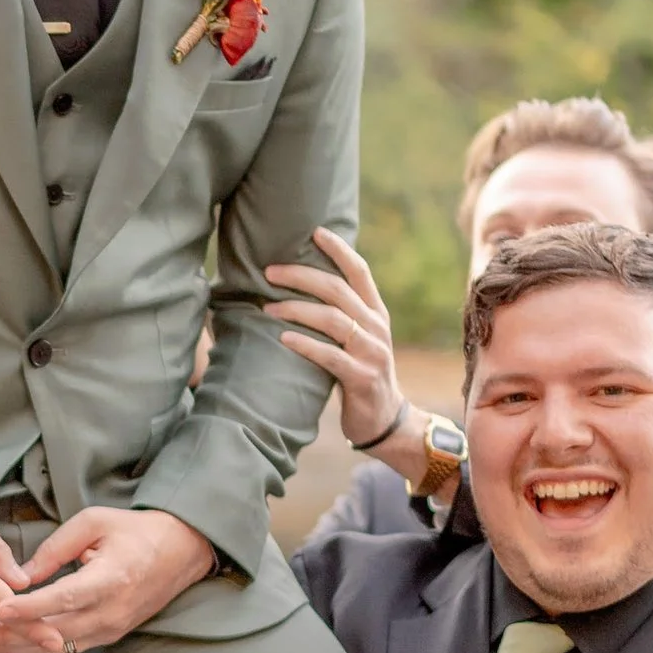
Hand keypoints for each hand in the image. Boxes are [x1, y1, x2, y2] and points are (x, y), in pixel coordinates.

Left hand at [0, 505, 214, 652]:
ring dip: (18, 647)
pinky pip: (67, 649)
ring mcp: (111, 628)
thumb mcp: (95, 522)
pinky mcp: (108, 637)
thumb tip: (22, 574)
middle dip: (12, 634)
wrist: (180, 553)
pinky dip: (36, 648)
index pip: (66, 597)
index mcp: (112, 578)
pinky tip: (8, 643)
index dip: (31, 606)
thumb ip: (56, 546)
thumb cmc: (135, 532)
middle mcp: (112, 610)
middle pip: (55, 631)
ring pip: (57, 648)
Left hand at [263, 231, 408, 456]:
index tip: (315, 232)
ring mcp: (372, 353)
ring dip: (297, 310)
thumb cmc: (359, 373)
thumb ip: (340, 314)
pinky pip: (330, 356)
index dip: (339, 250)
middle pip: (338, 291)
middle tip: (270, 271)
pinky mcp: (362, 378)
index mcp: (375, 313)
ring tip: (268, 308)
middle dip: (302, 276)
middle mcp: (376, 328)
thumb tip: (301, 286)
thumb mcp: (357, 339)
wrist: (385, 420)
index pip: (359, 272)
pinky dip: (305, 344)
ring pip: (333, 319)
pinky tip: (283, 338)